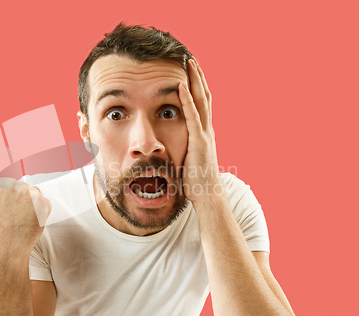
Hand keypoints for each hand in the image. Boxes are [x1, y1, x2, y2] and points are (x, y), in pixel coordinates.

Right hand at [0, 178, 51, 254]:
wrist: (8, 248)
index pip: (9, 185)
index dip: (9, 200)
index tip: (5, 211)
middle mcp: (11, 184)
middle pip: (22, 188)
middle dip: (21, 201)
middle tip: (14, 217)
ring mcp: (27, 192)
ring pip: (34, 194)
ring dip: (32, 205)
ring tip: (22, 219)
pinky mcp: (41, 201)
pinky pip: (45, 203)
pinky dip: (42, 212)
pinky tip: (31, 221)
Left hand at [178, 59, 222, 202]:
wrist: (207, 196)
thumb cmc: (195, 181)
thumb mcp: (187, 159)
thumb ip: (182, 147)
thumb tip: (168, 145)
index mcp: (204, 133)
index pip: (201, 104)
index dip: (197, 86)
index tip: (191, 71)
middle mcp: (207, 129)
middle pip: (204, 96)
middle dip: (198, 76)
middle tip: (191, 58)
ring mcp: (205, 134)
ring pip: (201, 100)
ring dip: (195, 80)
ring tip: (189, 62)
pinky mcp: (199, 141)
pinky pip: (192, 116)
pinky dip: (186, 99)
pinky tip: (180, 85)